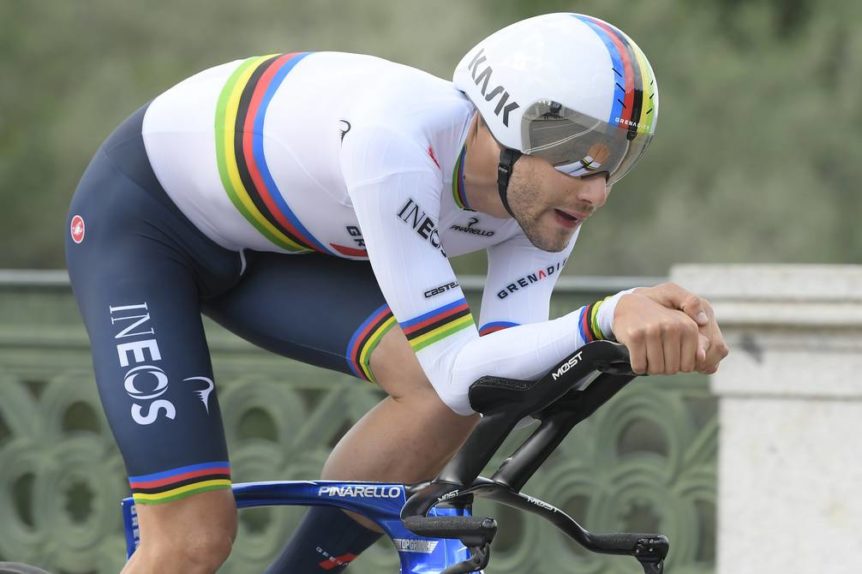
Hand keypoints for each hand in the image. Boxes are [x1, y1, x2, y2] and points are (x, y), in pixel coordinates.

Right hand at [613, 282, 728, 374]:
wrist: (629, 306)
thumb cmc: (659, 319)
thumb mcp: (683, 325)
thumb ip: (698, 341)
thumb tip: (703, 357)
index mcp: (688, 326)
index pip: (687, 366)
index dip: (676, 365)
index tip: (669, 353)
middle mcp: (672, 326)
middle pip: (671, 369)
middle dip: (662, 366)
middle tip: (655, 352)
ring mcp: (652, 330)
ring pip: (655, 369)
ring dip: (649, 366)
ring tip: (646, 352)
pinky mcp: (635, 336)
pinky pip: (639, 366)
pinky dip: (637, 366)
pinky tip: (636, 353)